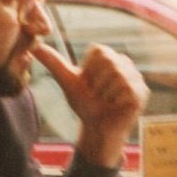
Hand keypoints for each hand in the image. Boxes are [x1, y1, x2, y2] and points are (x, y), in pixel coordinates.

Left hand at [34, 43, 148, 166]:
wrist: (96, 128)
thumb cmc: (85, 104)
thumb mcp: (68, 81)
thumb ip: (53, 62)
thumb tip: (34, 47)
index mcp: (109, 57)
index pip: (99, 51)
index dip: (88, 69)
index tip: (88, 83)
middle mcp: (125, 63)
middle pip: (109, 61)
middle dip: (96, 82)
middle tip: (97, 94)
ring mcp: (136, 78)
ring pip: (118, 76)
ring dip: (105, 93)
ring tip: (106, 101)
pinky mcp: (141, 93)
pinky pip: (127, 90)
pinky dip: (115, 101)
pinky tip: (115, 107)